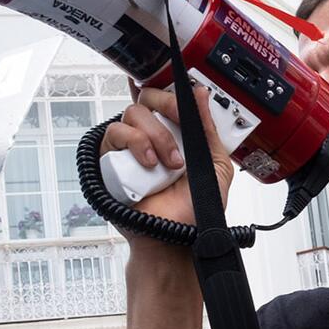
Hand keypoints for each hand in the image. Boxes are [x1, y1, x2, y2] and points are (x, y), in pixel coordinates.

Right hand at [99, 82, 233, 236]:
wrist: (178, 237)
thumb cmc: (195, 208)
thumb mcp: (216, 164)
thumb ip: (209, 129)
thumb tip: (201, 94)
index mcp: (176, 134)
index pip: (168, 98)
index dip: (174, 91)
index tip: (187, 99)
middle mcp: (151, 137)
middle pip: (148, 97)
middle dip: (167, 106)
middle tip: (180, 128)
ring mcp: (130, 148)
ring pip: (133, 113)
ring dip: (156, 134)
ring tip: (169, 163)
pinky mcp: (112, 160)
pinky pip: (114, 133)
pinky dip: (135, 143)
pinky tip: (149, 164)